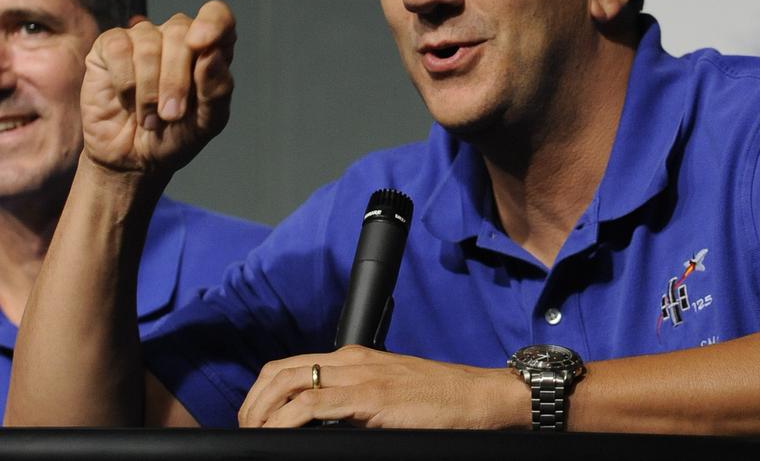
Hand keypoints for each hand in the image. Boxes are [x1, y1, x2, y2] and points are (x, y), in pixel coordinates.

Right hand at [80, 1, 235, 178]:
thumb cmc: (177, 136)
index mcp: (210, 48)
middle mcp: (178, 36)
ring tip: (151, 119)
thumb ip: (217, 89)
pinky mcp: (110, 47)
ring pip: (148, 43)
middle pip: (180, 32)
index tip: (201, 44)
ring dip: (149, 89)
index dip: (211, 24)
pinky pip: (118, 48)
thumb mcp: (207, 122)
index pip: (217, 15)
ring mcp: (143, 38)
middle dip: (175, 80)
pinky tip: (127, 101)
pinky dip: (125, 81)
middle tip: (171, 115)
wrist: (134, 159)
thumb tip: (213, 53)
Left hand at [238, 346, 522, 428]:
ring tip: (259, 435)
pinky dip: (286, 420)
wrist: (476, 398)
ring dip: (263, 412)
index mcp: (354, 358)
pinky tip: (281, 435)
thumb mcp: (387, 395)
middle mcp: (352, 360)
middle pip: (280, 371)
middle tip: (248, 432)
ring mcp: (361, 376)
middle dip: (253, 403)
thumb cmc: (438, 401)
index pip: (290, 365)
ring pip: (289, 383)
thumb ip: (354, 403)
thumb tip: (320, 426)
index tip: (253, 422)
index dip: (261, 393)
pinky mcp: (370, 398)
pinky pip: (313, 404)